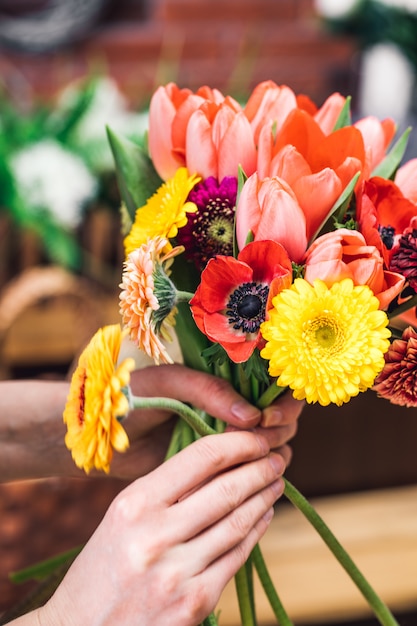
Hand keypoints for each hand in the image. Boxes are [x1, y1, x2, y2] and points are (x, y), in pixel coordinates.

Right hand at [39, 431, 285, 625]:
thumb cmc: (102, 567)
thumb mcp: (122, 518)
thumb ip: (166, 490)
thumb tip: (220, 461)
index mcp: (134, 505)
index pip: (201, 458)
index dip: (239, 443)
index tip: (257, 438)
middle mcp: (155, 537)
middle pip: (227, 489)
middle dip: (261, 468)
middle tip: (278, 456)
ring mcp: (177, 574)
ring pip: (238, 523)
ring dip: (264, 497)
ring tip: (276, 481)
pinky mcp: (194, 604)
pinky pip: (236, 557)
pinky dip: (255, 531)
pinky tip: (264, 516)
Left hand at [110, 364, 302, 479]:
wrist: (98, 434)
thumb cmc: (130, 397)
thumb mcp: (169, 383)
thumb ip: (209, 391)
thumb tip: (252, 417)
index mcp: (225, 378)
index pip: (273, 384)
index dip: (280, 401)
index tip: (267, 418)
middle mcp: (232, 407)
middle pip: (279, 417)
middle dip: (278, 429)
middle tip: (259, 442)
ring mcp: (225, 437)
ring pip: (270, 445)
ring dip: (271, 452)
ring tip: (253, 461)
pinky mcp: (215, 466)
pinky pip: (248, 470)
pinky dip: (256, 474)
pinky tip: (248, 479)